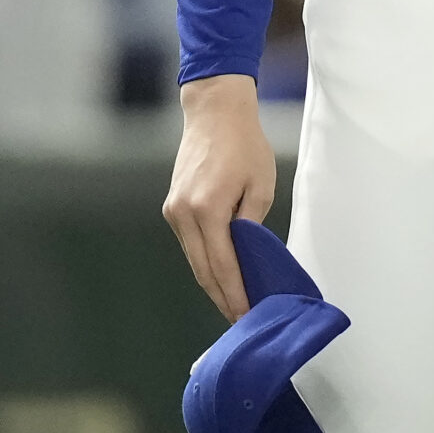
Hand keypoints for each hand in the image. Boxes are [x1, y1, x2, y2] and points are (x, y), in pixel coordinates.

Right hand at [165, 75, 277, 319]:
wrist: (215, 112)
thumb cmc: (245, 145)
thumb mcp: (261, 186)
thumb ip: (252, 226)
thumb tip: (248, 258)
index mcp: (208, 209)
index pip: (223, 266)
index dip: (235, 294)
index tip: (246, 315)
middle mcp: (184, 214)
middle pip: (203, 270)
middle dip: (222, 297)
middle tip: (241, 320)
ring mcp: (174, 211)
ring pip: (195, 259)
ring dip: (213, 282)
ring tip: (234, 302)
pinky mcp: (172, 206)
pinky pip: (191, 243)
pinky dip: (205, 261)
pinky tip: (222, 274)